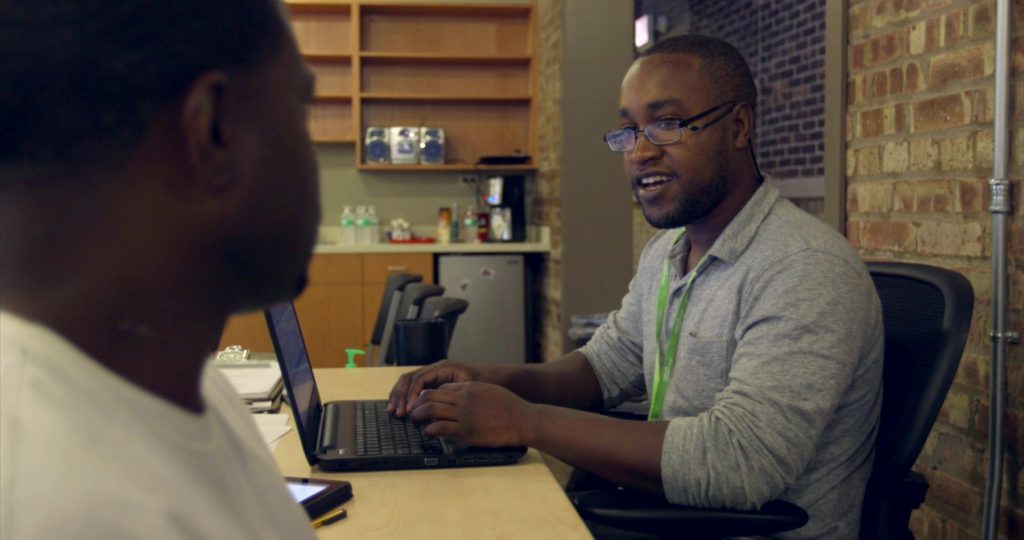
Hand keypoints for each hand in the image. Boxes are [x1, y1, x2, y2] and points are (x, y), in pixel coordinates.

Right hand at [387, 360, 479, 415]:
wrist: (494, 379)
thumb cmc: (484, 383)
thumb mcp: (469, 388)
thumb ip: (451, 396)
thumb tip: (432, 410)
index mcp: (442, 368)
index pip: (419, 378)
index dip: (411, 394)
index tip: (410, 409)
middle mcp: (434, 369)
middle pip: (409, 378)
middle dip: (400, 395)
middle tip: (396, 412)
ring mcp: (432, 375)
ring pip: (408, 383)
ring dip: (398, 396)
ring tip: (393, 411)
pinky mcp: (432, 384)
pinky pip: (413, 388)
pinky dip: (405, 398)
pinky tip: (402, 409)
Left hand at [407, 382, 534, 447]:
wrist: (524, 420)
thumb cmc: (510, 406)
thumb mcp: (489, 390)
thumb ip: (471, 391)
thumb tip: (456, 395)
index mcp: (469, 387)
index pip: (440, 388)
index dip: (429, 395)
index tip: (423, 403)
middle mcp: (463, 399)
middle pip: (430, 396)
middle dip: (416, 404)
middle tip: (411, 412)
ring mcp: (463, 415)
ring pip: (430, 410)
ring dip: (418, 416)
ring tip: (414, 421)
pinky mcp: (466, 432)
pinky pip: (439, 428)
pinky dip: (429, 430)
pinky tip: (428, 433)